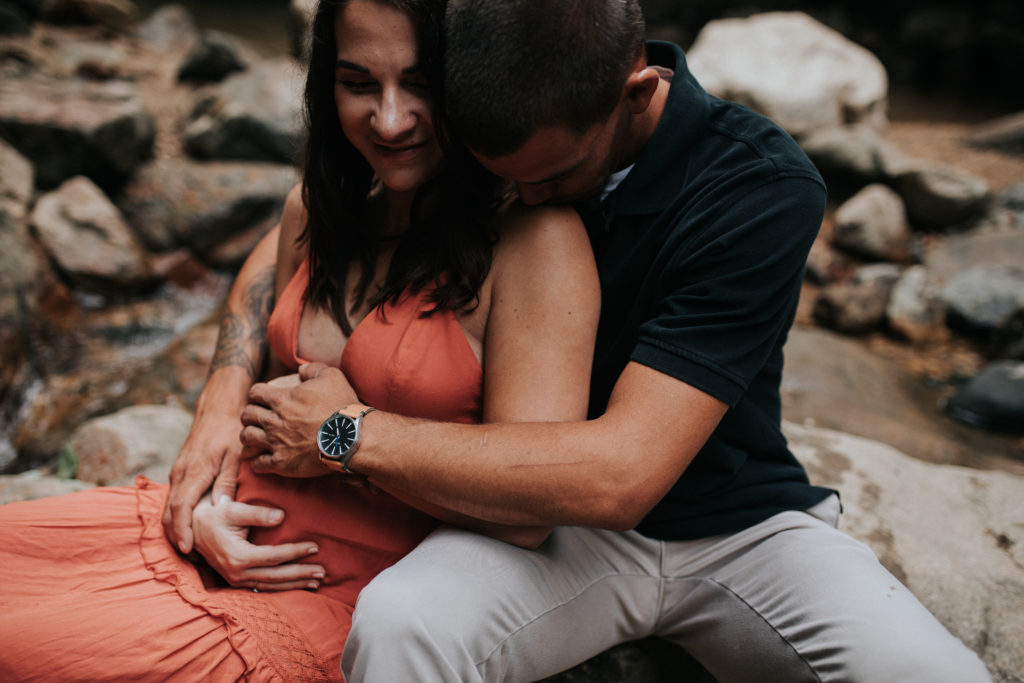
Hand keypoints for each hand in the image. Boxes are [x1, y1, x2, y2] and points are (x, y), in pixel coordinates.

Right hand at [164, 410, 243, 553]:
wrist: (217, 409)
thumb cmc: (230, 431)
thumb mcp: (235, 454)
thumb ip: (227, 481)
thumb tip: (220, 509)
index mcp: (194, 471)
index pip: (182, 506)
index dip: (183, 529)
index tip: (187, 548)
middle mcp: (180, 474)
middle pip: (170, 512)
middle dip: (176, 536)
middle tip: (190, 557)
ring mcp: (177, 473)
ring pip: (169, 507)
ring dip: (175, 529)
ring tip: (190, 550)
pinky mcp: (180, 472)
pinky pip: (174, 499)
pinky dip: (178, 517)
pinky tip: (190, 529)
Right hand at [192, 495, 324, 590]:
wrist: (190, 528)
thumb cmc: (213, 515)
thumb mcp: (233, 509)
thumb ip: (258, 513)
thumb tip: (282, 517)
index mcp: (237, 556)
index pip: (274, 557)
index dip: (296, 552)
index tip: (315, 546)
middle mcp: (237, 573)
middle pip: (276, 576)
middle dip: (301, 574)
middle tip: (323, 572)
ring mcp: (235, 579)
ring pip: (271, 586)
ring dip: (295, 584)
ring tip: (316, 582)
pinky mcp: (236, 581)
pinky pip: (263, 587)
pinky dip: (282, 587)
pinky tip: (297, 585)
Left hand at [240, 364, 357, 476]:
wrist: (350, 437)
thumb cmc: (341, 406)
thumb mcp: (332, 376)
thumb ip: (312, 369)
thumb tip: (300, 371)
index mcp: (281, 399)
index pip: (254, 393)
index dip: (257, 394)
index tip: (263, 399)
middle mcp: (273, 420)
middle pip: (247, 415)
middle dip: (250, 414)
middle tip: (257, 417)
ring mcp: (275, 442)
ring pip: (247, 438)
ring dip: (249, 436)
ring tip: (255, 437)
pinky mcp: (281, 463)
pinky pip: (257, 464)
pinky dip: (256, 460)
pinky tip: (262, 458)